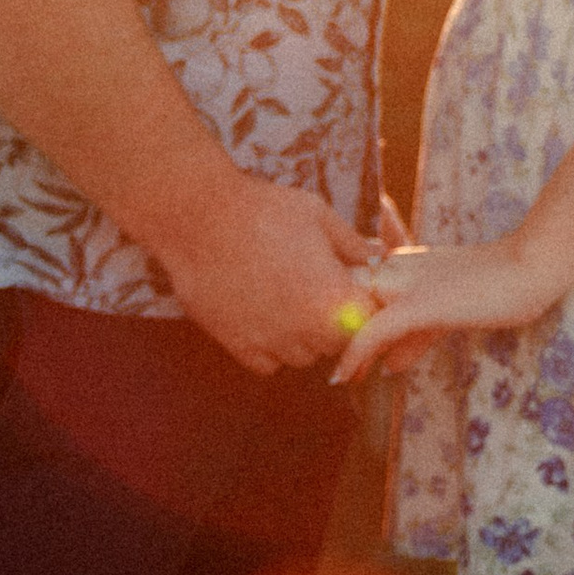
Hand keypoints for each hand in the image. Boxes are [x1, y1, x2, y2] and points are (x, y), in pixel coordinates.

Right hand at [155, 172, 384, 375]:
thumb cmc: (263, 209)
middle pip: (336, 344)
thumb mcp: (318, 215)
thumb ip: (351, 243)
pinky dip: (270, 349)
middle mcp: (306, 328)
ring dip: (302, 337)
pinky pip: (268, 365)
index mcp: (334, 297)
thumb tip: (374, 257)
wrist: (199, 218)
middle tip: (317, 292)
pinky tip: (263, 317)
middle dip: (334, 323)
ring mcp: (271, 341)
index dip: (362, 306)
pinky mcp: (239, 346)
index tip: (349, 290)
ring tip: (287, 302)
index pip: (368, 323)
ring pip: (303, 357)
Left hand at [331, 236, 556, 384]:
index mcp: (400, 263)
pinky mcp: (417, 303)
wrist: (527, 269)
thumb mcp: (445, 314)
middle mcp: (395, 267)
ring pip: (356, 317)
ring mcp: (405, 284)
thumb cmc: (495, 288)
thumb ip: (413, 338)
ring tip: (338, 379)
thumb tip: (388, 367)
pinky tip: (342, 377)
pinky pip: (375, 332)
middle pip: (351, 305)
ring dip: (344, 351)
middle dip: (341, 339)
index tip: (336, 352)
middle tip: (337, 374)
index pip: (355, 292)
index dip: (342, 322)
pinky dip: (355, 355)